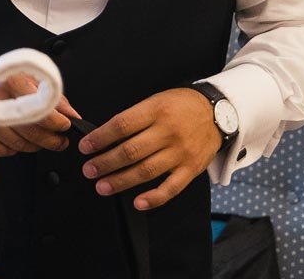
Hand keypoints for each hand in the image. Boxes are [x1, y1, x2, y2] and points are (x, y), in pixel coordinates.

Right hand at [0, 53, 79, 155]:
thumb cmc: (3, 74)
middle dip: (51, 140)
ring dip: (36, 146)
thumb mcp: (30, 75)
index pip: (39, 110)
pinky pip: (3, 150)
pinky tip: (21, 139)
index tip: (65, 125)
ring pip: (18, 144)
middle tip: (61, 140)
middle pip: (30, 131)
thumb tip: (72, 115)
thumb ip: (53, 95)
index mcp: (11, 81)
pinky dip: (16, 149)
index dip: (57, 122)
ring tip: (44, 140)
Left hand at [78, 88, 220, 210]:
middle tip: (89, 170)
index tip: (85, 147)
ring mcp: (181, 152)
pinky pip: (172, 187)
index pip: (121, 125)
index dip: (100, 137)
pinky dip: (154, 197)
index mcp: (155, 111)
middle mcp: (168, 132)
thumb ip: (133, 118)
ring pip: (147, 170)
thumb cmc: (180, 106)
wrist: (218, 113)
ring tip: (102, 186)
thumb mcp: (155, 101)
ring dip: (121, 181)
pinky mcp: (192, 169)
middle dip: (105, 162)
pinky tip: (138, 202)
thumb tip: (104, 136)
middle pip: (131, 151)